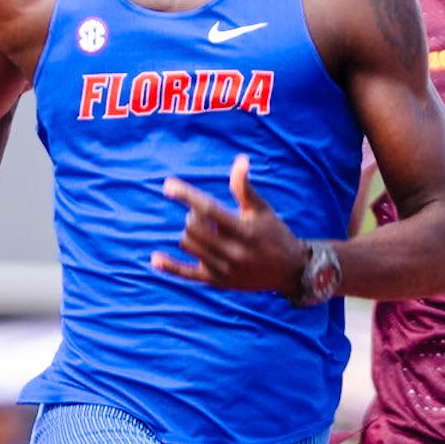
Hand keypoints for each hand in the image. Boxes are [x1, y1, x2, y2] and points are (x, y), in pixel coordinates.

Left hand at [153, 155, 306, 292]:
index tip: (168, 184)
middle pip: (194, 226)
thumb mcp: (262, 210)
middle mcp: (234, 253)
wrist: (289, 272)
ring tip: (205, 229)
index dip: (187, 195)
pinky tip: (155, 258)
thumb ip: (245, 188)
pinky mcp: (217, 283)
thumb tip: (240, 160)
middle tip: (204, 213)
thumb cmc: (274, 234)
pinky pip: (187, 275)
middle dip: (193, 214)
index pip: (209, 209)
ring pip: (189, 244)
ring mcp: (224, 270)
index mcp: (245, 231)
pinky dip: (170, 266)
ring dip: (190, 231)